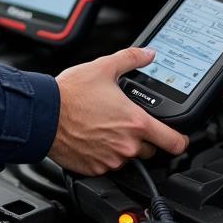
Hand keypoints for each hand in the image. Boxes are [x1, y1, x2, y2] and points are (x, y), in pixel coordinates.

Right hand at [49, 47, 188, 174]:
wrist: (43, 113)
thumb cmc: (70, 94)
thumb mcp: (102, 67)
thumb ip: (130, 59)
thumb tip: (148, 54)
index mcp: (136, 122)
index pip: (175, 142)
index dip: (179, 139)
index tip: (176, 136)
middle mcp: (127, 145)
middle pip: (150, 149)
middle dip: (141, 137)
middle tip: (122, 122)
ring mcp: (112, 159)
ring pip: (127, 156)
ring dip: (120, 146)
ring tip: (101, 127)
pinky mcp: (95, 168)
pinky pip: (107, 164)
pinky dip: (101, 154)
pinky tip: (89, 138)